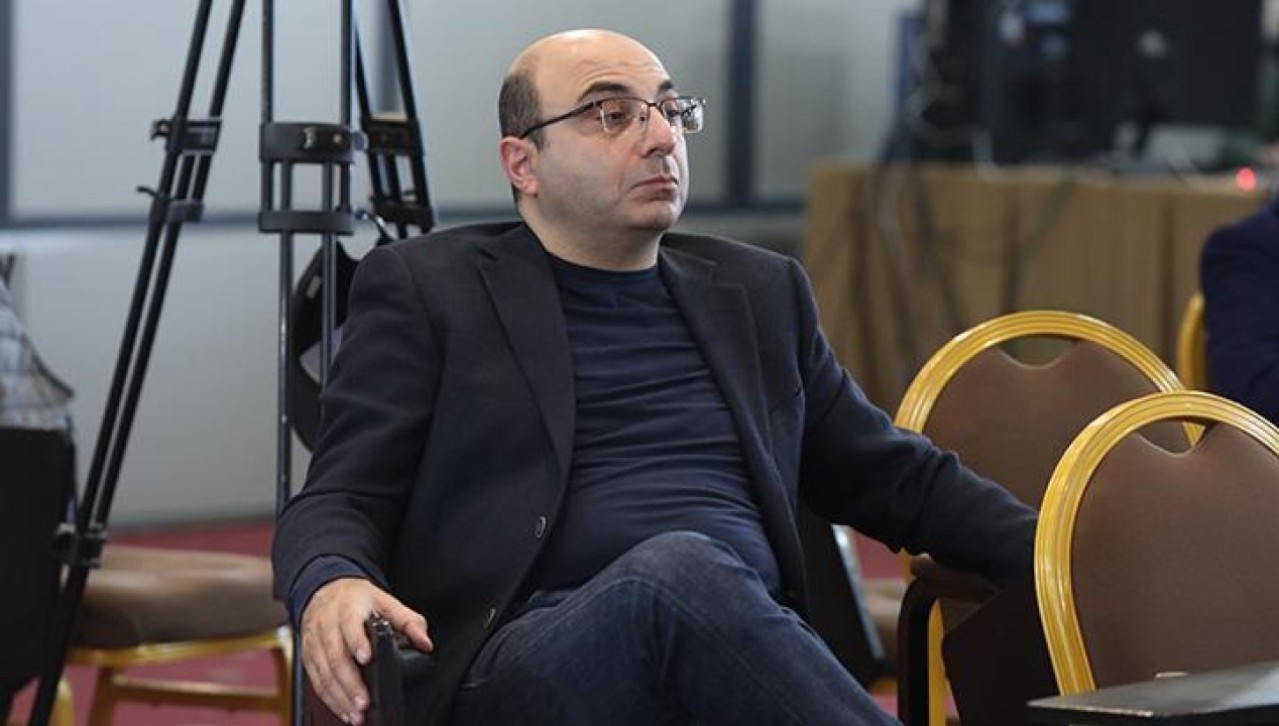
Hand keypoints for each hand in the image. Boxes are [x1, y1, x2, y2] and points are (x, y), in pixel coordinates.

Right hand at [300, 577, 432, 724]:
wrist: (325, 590)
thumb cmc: (357, 599)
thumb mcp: (385, 602)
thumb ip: (408, 622)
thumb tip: (425, 643)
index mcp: (348, 608)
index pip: (350, 625)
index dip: (357, 642)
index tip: (367, 658)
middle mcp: (327, 625)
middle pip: (335, 656)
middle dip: (350, 683)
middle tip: (364, 702)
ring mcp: (315, 642)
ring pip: (323, 673)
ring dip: (340, 697)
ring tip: (357, 714)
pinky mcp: (309, 657)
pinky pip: (316, 681)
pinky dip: (330, 699)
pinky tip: (344, 711)